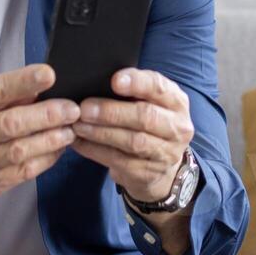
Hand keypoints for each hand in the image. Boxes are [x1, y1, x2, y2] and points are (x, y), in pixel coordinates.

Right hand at [0, 64, 79, 249]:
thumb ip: (4, 96)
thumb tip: (42, 86)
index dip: (23, 81)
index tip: (49, 74)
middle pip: (10, 125)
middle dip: (45, 116)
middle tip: (72, 109)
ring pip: (18, 152)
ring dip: (49, 141)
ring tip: (70, 131)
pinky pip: (21, 174)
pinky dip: (44, 161)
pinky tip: (58, 150)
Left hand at [71, 68, 193, 203]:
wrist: (161, 166)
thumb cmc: (148, 123)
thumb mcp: (150, 102)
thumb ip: (133, 91)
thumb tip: (96, 81)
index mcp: (177, 102)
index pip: (159, 88)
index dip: (138, 83)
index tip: (114, 81)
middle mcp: (177, 127)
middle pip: (145, 117)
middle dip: (112, 112)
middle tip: (85, 108)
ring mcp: (166, 153)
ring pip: (133, 141)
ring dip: (101, 132)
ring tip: (78, 125)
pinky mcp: (149, 173)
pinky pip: (119, 161)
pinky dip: (96, 150)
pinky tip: (79, 142)